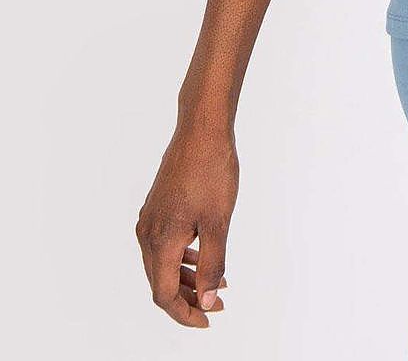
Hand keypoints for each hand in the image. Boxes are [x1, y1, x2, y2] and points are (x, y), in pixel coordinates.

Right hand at [135, 119, 238, 325]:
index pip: (164, 294)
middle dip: (188, 298)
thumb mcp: (219, 222)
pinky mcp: (158, 206)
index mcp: (160, 240)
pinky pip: (165, 243)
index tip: (209, 320)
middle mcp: (148, 232)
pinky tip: (204, 254)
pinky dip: (183, 256)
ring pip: (163, 262)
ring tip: (217, 283)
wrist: (201, 129)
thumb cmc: (211, 170)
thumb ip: (213, 264)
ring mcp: (150, 218)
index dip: (185, 314)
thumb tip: (208, 301)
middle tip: (218, 305)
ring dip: (188, 277)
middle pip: (161, 281)